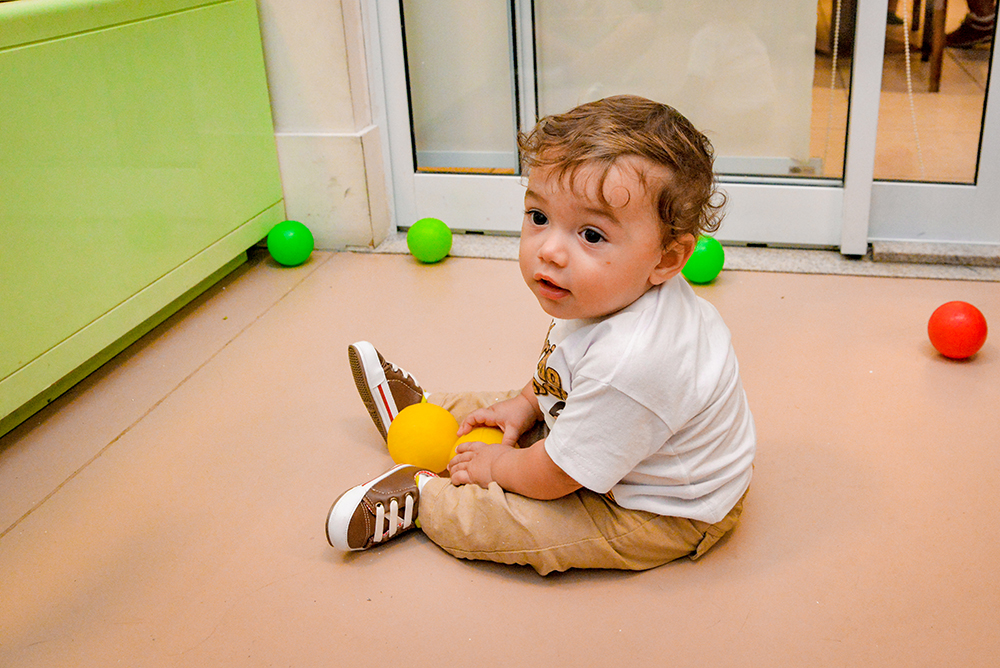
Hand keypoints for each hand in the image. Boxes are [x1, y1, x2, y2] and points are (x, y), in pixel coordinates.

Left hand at [448, 438, 581, 499]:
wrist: (516, 466)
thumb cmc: (521, 462)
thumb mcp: (521, 456)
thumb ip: (524, 457)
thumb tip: (537, 461)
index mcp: (491, 448)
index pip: (476, 446)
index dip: (467, 447)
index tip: (460, 448)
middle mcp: (481, 454)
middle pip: (464, 454)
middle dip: (456, 457)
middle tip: (449, 460)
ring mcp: (476, 464)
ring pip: (458, 464)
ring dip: (452, 467)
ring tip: (447, 470)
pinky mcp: (473, 474)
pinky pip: (459, 477)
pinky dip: (454, 479)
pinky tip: (451, 481)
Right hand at [457, 384, 540, 447]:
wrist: (532, 404)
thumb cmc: (522, 413)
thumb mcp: (514, 429)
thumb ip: (507, 442)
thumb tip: (501, 454)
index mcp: (491, 413)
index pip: (473, 417)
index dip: (465, 425)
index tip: (461, 434)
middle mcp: (491, 412)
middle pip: (474, 418)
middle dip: (466, 426)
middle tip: (460, 437)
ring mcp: (496, 414)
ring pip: (480, 420)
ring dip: (473, 427)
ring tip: (469, 438)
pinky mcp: (500, 416)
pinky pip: (487, 422)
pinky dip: (482, 428)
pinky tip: (484, 437)